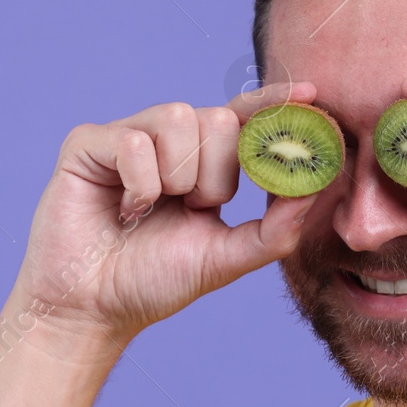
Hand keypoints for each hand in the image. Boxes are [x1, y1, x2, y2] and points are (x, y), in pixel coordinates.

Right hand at [7, 82, 323, 345]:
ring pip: (180, 118)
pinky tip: (124, 211)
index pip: (243, 119)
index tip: (309, 97)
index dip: (273, 104)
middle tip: (191, 210)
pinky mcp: (88, 144)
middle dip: (216, 174)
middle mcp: (165, 142)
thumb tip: (318, 189)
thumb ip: (276, 229)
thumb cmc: (152, 282)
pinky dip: (140, 185)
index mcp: (201, 163)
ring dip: (178, 178)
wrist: (91, 309)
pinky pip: (135, 141)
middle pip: (218, 118)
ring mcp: (126, 138)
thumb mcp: (226, 258)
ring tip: (154, 211)